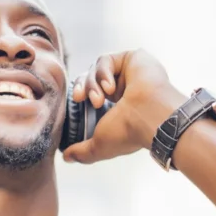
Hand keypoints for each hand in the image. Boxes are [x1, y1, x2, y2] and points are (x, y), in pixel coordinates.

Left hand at [63, 48, 187, 163]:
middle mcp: (124, 89)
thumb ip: (82, 152)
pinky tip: (110, 88)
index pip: (91, 93)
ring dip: (92, 84)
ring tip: (99, 100)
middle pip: (90, 78)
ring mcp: (129, 73)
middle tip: (80, 99)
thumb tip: (67, 157)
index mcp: (118, 106)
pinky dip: (102, 73)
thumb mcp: (99, 146)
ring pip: (95, 69)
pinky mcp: (132, 58)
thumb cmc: (128, 133)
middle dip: (82, 88)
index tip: (75, 101)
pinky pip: (105, 60)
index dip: (80, 94)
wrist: (148, 117)